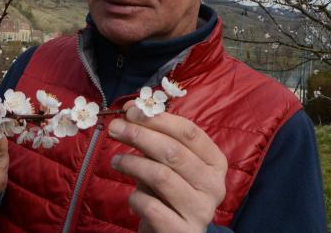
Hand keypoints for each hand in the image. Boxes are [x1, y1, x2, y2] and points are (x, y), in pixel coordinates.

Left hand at [108, 102, 227, 232]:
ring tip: (116, 161)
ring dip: (132, 163)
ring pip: (161, 176)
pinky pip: (151, 206)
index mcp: (215, 162)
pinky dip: (135, 197)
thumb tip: (130, 108)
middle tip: (115, 129)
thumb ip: (153, 136)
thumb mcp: (166, 163)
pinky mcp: (184, 232)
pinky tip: (131, 196)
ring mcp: (202, 211)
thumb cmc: (167, 192)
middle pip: (173, 151)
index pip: (189, 132)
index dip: (158, 119)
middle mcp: (214, 185)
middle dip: (139, 135)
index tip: (131, 111)